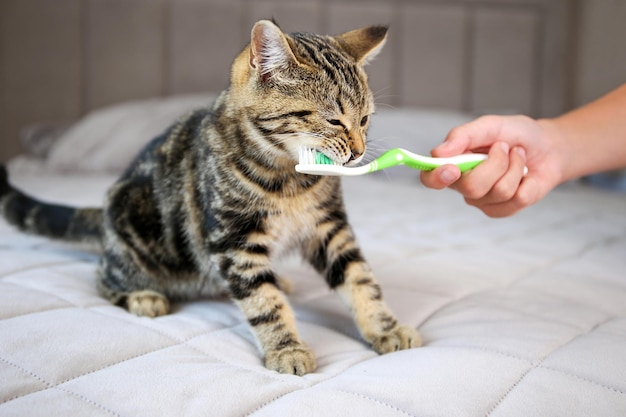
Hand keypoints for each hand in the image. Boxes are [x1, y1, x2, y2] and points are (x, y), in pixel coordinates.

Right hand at [420, 115, 562, 216]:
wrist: (548, 146)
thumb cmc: (515, 134)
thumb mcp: (490, 126)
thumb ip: (463, 135)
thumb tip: (437, 152)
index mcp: (453, 164)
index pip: (430, 179)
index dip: (436, 178)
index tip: (451, 169)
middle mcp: (463, 185)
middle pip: (470, 187)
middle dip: (495, 164)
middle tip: (504, 147)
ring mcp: (483, 201)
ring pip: (498, 191)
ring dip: (515, 167)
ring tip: (517, 156)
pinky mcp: (503, 210)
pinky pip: (516, 199)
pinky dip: (527, 180)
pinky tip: (526, 174)